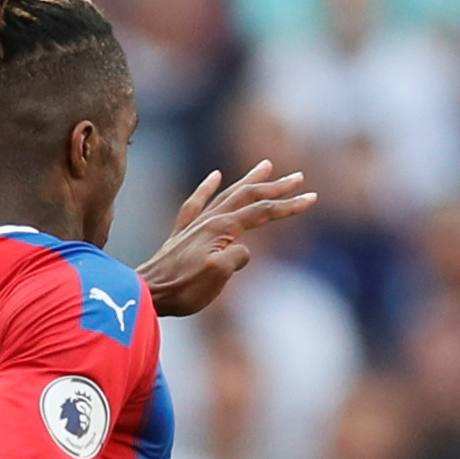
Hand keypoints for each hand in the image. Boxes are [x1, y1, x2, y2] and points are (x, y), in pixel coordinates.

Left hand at [140, 160, 316, 317]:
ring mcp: (195, 225)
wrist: (146, 293)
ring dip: (249, 180)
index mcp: (222, 228)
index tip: (312, 198)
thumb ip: (237, 257)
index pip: (262, 212)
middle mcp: (210, 220)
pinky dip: (208, 187)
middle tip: (298, 176)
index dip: (289, 205)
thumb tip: (243, 250)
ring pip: (228, 194)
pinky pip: (197, 202)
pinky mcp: (182, 233)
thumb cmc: (183, 289)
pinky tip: (215, 176)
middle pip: (248, 196)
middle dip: (276, 186)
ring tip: (266, 165)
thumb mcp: (217, 275)